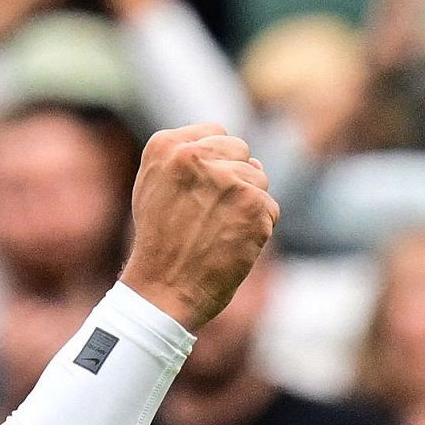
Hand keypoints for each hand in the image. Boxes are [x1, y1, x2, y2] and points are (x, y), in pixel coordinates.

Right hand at [120, 124, 277, 330]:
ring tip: (216, 232)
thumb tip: (249, 157)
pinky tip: (231, 244)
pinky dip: (258, 228)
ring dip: (246, 205)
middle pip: (241, 152)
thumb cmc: (159, 243)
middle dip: (233, 180)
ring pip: (259, 179)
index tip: (200, 192)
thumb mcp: (154, 188)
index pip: (217, 134)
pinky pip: (270, 207)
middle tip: (209, 216)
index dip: (215, 163)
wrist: (162, 290)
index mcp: (166, 146)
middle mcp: (196, 156)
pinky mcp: (254, 205)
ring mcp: (227, 179)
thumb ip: (188, 159)